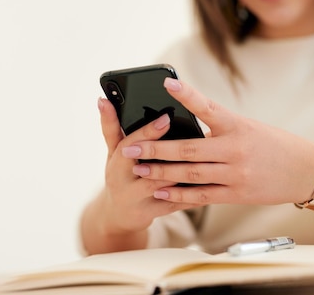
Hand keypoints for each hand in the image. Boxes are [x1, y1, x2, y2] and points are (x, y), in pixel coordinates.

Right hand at [96, 97, 199, 236]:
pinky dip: (192, 192)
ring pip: (164, 186)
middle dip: (168, 154)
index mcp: (116, 161)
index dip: (148, 132)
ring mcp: (138, 200)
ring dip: (183, 173)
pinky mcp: (154, 213)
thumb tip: (103, 99)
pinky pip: (176, 201)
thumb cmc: (120, 173)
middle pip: (148, 167)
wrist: (118, 214)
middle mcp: (123, 182)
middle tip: (191, 137)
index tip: (166, 117)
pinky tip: (210, 181)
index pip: (129, 144)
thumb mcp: (112, 151)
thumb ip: (110, 126)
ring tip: (206, 158)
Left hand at [125, 78, 313, 205]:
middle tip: (131, 146)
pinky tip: (161, 191)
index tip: (166, 84)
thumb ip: (219, 127)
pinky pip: (202, 195)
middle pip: (189, 149)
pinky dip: (179, 194)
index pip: (208, 106)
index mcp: (237, 125)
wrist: (305, 170)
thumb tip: (184, 126)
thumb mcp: (249, 127)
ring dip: (161, 171)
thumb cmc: (274, 144)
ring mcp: (235, 173)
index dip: (186, 95)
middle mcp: (235, 149)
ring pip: (190, 174)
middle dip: (156, 147)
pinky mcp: (236, 194)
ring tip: (138, 168)